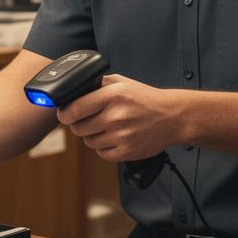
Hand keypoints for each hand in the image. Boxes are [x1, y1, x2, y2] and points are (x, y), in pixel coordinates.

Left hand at [56, 74, 182, 162]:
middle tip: (87, 121)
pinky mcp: (127, 152)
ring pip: (89, 142)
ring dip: (92, 136)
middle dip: (78, 125)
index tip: (64, 114)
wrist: (173, 117)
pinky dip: (104, 148)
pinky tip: (113, 138)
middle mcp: (117, 116)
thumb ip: (98, 85)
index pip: (75, 108)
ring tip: (105, 128)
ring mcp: (122, 136)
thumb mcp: (122, 83)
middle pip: (78, 128)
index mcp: (113, 95)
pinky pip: (102, 153)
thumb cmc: (146, 99)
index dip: (65, 113)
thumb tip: (73, 92)